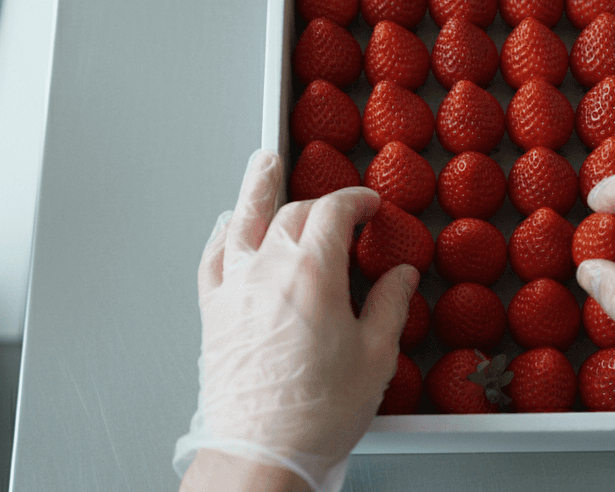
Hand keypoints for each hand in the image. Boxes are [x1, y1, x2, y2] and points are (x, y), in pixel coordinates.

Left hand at [174, 150, 419, 491]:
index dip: (355, 200)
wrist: (260, 450)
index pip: (334, 211)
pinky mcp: (214, 311)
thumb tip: (400, 278)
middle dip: (320, 201)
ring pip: (242, 219)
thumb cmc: (313, 414)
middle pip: (293, 212)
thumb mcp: (375, 357)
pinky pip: (213, 257)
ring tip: (264, 164)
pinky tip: (225, 227)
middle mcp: (268, 269)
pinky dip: (221, 234)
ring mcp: (235, 287)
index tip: (368, 204)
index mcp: (312, 271)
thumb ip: (390, 306)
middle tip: (339, 205)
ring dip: (256, 187)